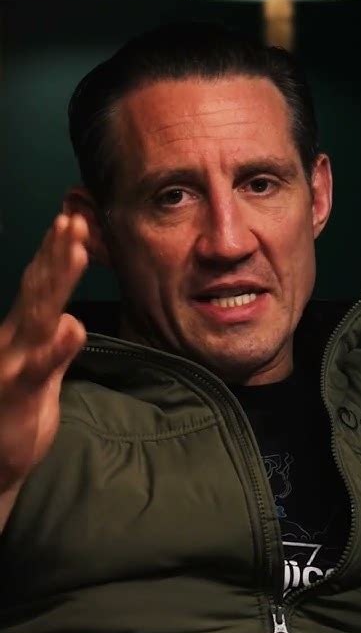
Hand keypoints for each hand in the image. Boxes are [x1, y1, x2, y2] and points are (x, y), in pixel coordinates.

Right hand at [0, 214, 88, 489]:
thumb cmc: (16, 415)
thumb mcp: (42, 376)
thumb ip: (56, 348)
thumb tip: (71, 320)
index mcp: (22, 335)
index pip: (41, 288)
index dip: (55, 254)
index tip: (73, 221)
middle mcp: (15, 340)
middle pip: (39, 289)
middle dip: (57, 251)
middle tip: (76, 216)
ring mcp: (13, 363)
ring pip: (38, 315)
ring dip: (57, 279)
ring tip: (75, 248)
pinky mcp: (17, 392)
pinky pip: (38, 367)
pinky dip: (56, 347)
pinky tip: (72, 327)